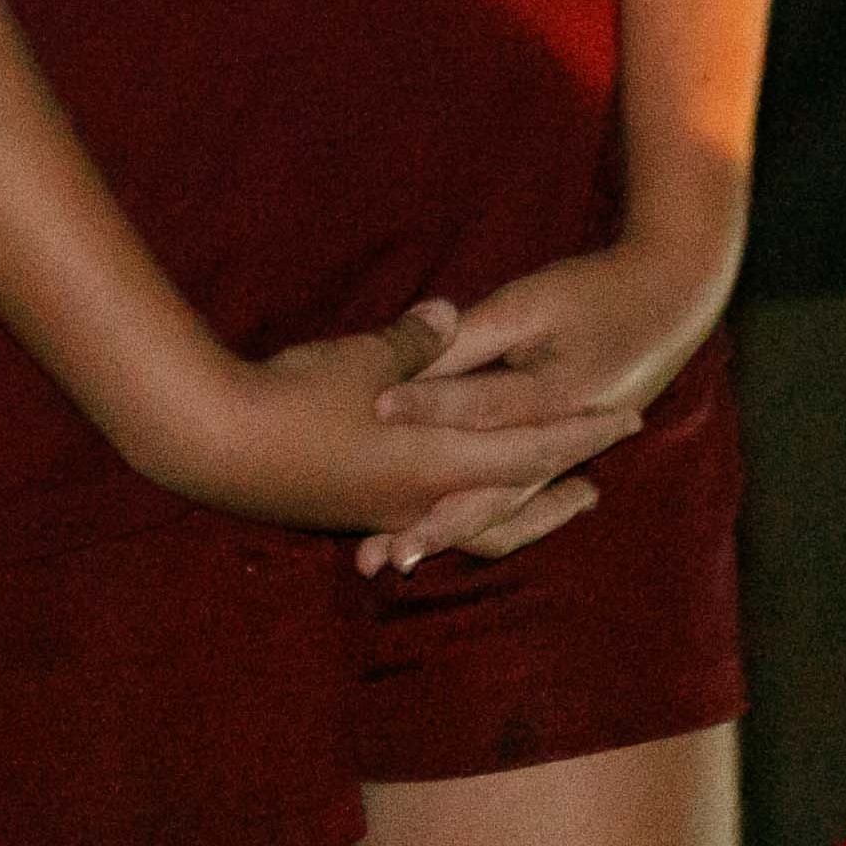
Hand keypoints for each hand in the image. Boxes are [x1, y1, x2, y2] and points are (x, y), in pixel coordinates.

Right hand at [158, 305, 629, 550]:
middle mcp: (426, 500)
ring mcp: (389, 513)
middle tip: (598, 486)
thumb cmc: (297, 397)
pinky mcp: (355, 512)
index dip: (586, 432)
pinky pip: (432, 523)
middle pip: (515, 505)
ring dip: (516, 517)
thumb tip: (451, 317)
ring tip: (545, 505)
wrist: (215, 446)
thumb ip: (419, 341)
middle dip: (560, 492)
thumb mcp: (368, 358)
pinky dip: (465, 516)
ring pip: (474, 527)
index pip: (536, 448)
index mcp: (442, 461)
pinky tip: (456, 498)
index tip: (630, 419)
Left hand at [346, 234, 726, 572]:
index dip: (428, 408)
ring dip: (448, 536)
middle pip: (491, 498)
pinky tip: (426, 535)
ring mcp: (560, 462)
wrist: (668, 301)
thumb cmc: (595, 294)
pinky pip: (512, 508)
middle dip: (434, 526)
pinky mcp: (556, 463)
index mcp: (554, 398)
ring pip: (502, 516)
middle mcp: (558, 445)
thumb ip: (469, 336)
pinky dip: (471, 524)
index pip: (482, 407)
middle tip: (380, 558)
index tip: (374, 415)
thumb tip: (408, 357)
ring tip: (391, 558)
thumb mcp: (530, 303)